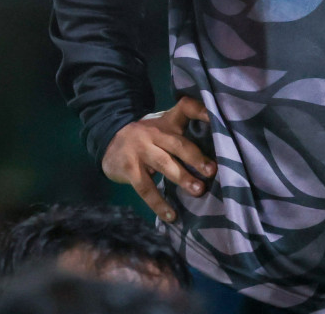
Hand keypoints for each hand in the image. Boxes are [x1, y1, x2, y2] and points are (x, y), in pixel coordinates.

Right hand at [101, 96, 215, 222]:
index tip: (215, 117)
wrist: (108, 140)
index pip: (185, 108)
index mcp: (167, 122)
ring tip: (199, 191)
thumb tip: (216, 154)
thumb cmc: (147, 137)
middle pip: (177, 143)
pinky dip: (159, 203)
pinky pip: (146, 188)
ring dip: (182, 178)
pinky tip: (171, 215)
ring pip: (164, 164)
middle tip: (212, 171)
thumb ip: (184, 132)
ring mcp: (140, 150)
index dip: (201, 110)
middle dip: (196, 157)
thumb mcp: (163, 126)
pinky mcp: (129, 168)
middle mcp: (154, 133)